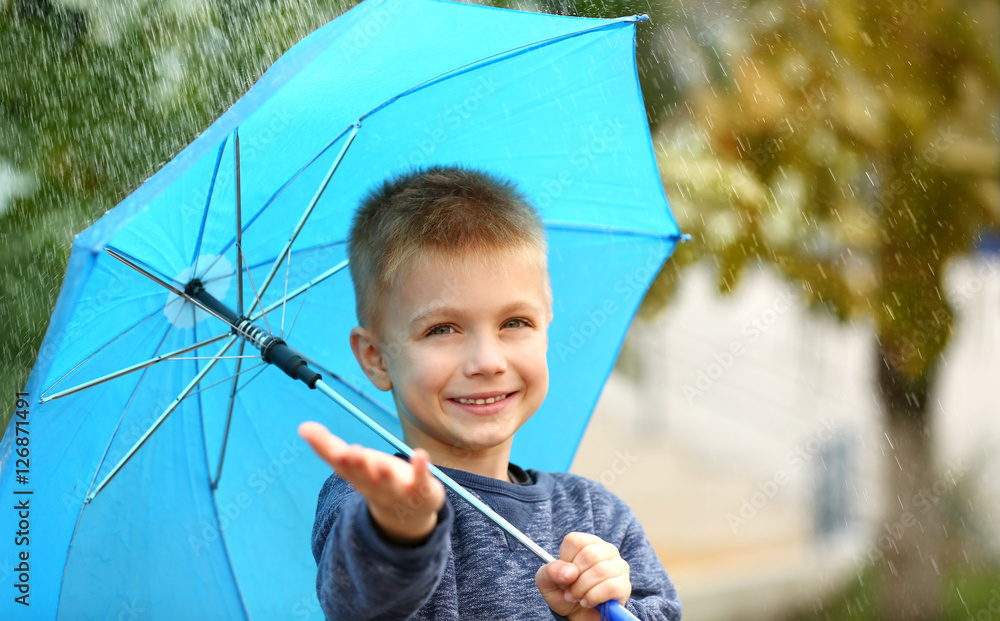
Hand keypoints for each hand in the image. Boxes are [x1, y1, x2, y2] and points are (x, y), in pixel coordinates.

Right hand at [299, 421, 444, 545]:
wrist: (406, 515)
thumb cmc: (375, 479)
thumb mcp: (351, 463)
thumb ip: (326, 446)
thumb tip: (302, 427)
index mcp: (357, 477)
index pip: (345, 468)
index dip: (341, 459)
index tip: (337, 450)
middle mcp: (375, 485)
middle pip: (365, 476)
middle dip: (359, 465)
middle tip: (353, 452)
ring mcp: (398, 490)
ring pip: (390, 483)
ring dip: (385, 474)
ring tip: (382, 464)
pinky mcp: (421, 490)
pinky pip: (421, 480)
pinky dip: (421, 468)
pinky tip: (420, 454)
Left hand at [535, 532, 630, 620]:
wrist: (580, 616)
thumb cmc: (565, 593)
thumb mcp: (548, 582)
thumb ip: (550, 572)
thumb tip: (569, 572)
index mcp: (587, 543)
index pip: (575, 541)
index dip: (565, 560)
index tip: (565, 574)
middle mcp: (606, 550)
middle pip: (588, 555)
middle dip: (574, 579)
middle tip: (569, 591)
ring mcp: (619, 567)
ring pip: (600, 571)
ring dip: (582, 590)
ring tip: (578, 598)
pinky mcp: (624, 586)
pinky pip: (610, 587)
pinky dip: (594, 597)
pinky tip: (588, 602)